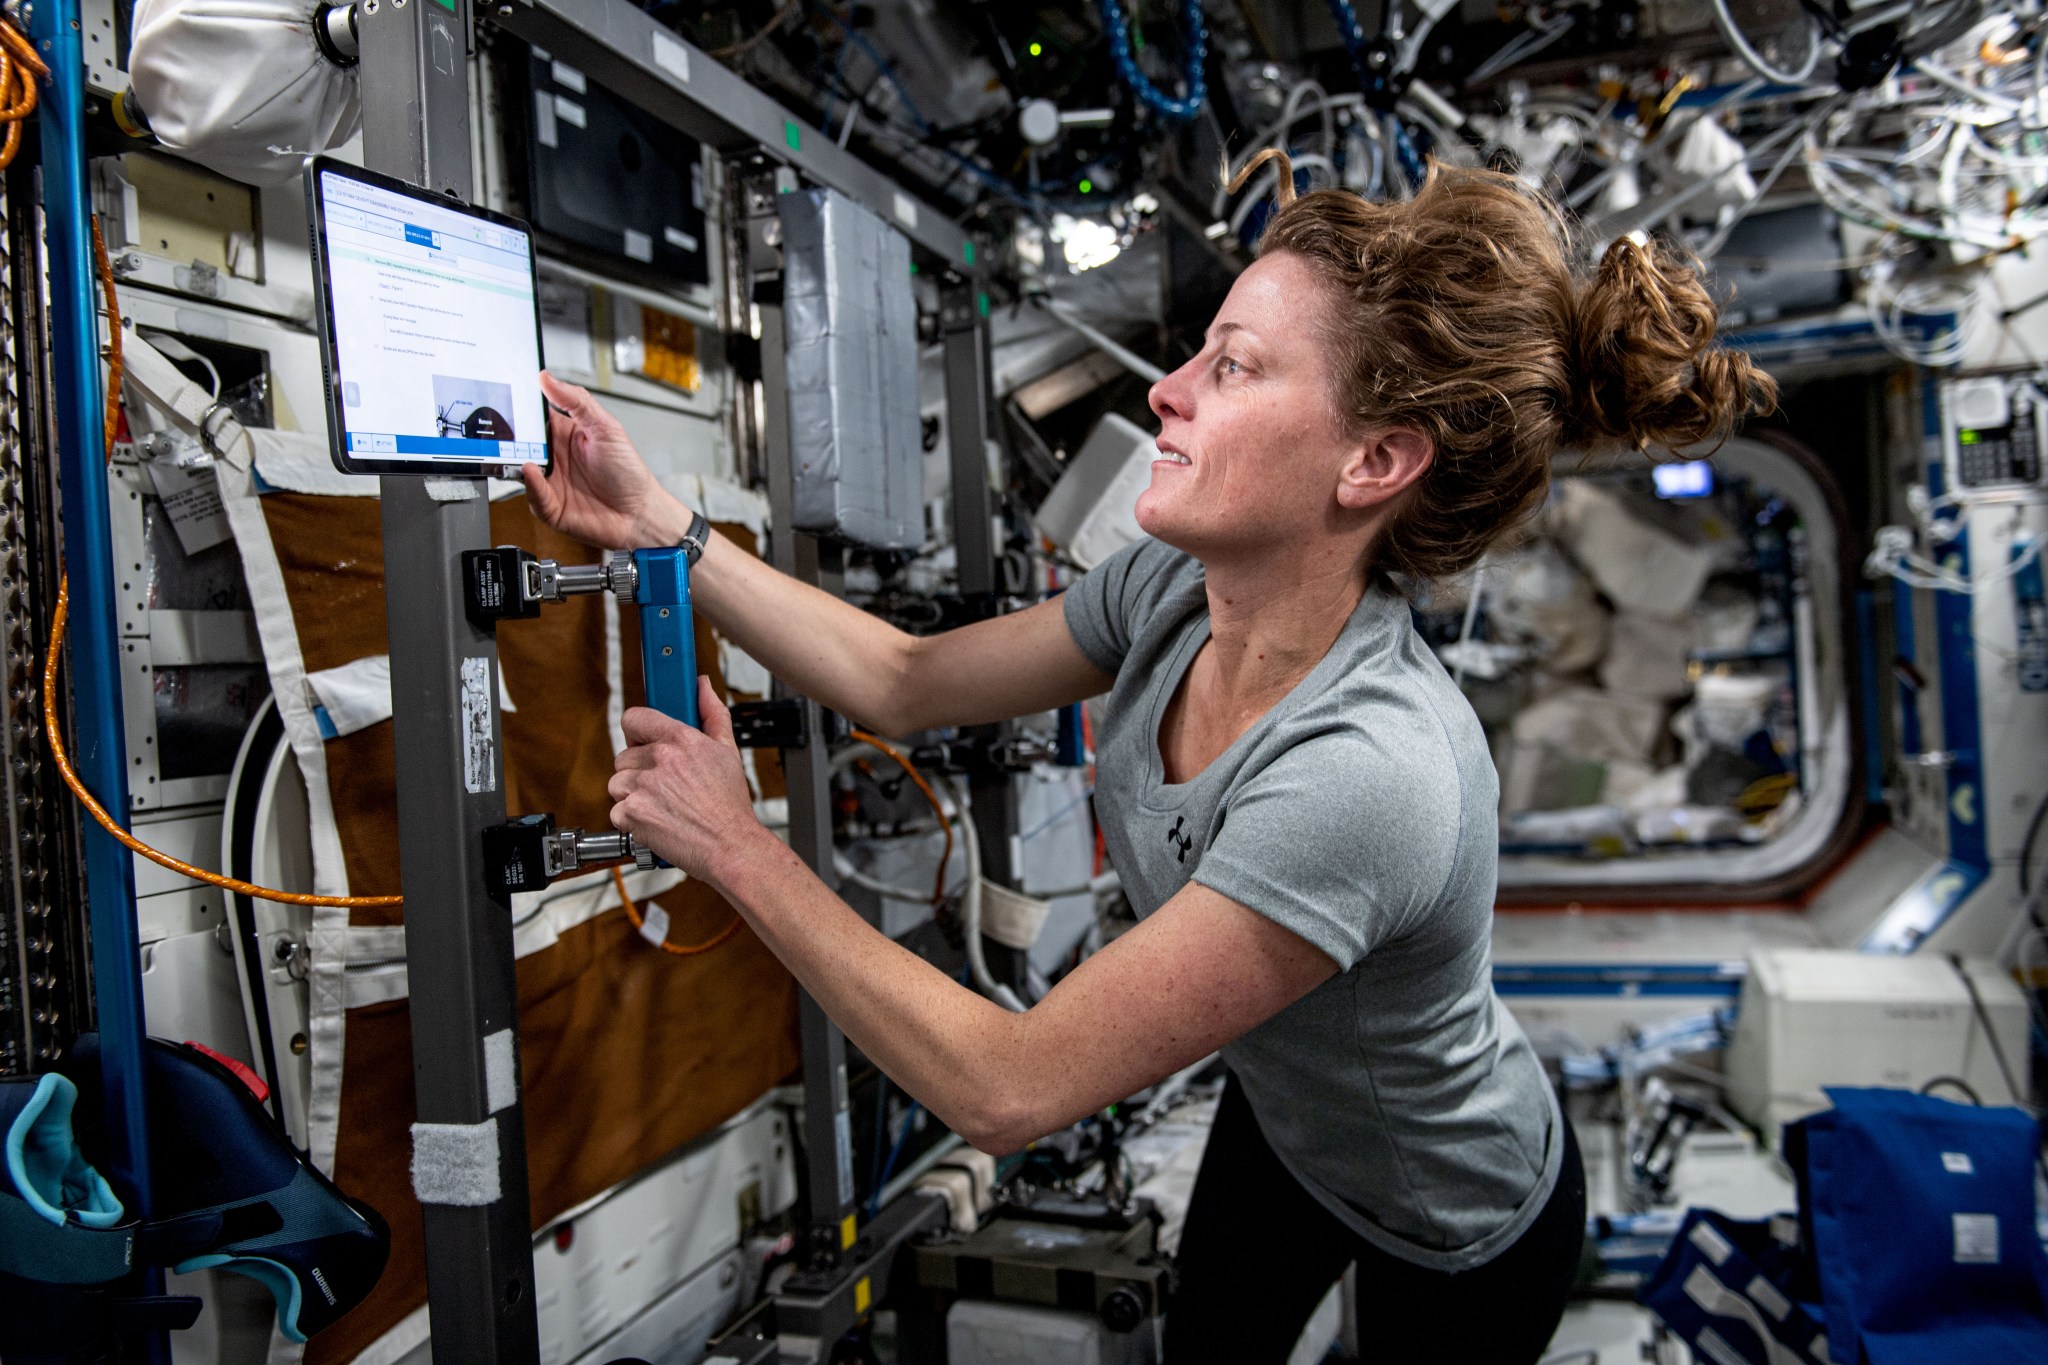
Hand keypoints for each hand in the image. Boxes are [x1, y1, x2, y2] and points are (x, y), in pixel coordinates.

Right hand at [525, 371, 690, 549]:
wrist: (640, 513)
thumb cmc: (628, 473)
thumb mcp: (606, 428)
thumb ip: (577, 401)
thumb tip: (548, 378)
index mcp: (565, 436)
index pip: (535, 418)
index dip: (522, 409)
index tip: (511, 397)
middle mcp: (554, 459)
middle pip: (522, 444)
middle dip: (512, 437)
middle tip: (507, 428)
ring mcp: (550, 483)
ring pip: (521, 470)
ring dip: (516, 460)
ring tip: (520, 452)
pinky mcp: (551, 507)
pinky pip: (534, 496)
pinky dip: (531, 484)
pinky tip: (532, 471)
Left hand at [609, 678, 771, 890]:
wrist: (730, 846)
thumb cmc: (729, 805)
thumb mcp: (728, 751)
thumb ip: (712, 713)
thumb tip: (702, 686)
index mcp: (681, 740)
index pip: (634, 717)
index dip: (636, 730)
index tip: (642, 739)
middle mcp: (660, 759)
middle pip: (624, 756)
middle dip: (638, 770)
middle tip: (663, 785)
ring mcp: (643, 787)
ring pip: (617, 783)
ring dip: (632, 795)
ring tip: (661, 805)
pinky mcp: (632, 814)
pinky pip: (616, 811)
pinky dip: (631, 820)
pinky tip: (655, 821)